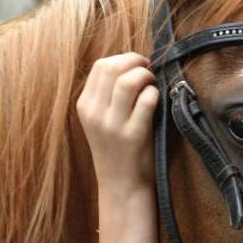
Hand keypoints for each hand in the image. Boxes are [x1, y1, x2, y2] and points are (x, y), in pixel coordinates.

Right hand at [77, 52, 158, 193]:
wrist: (121, 184)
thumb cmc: (117, 148)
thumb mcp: (102, 120)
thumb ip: (108, 95)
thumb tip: (132, 64)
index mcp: (85, 105)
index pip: (100, 66)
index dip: (124, 59)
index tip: (138, 65)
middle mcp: (94, 113)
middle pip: (112, 68)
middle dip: (136, 62)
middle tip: (149, 70)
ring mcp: (112, 125)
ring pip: (128, 81)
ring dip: (146, 76)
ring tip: (153, 84)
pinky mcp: (133, 136)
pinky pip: (146, 101)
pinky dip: (155, 94)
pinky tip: (157, 100)